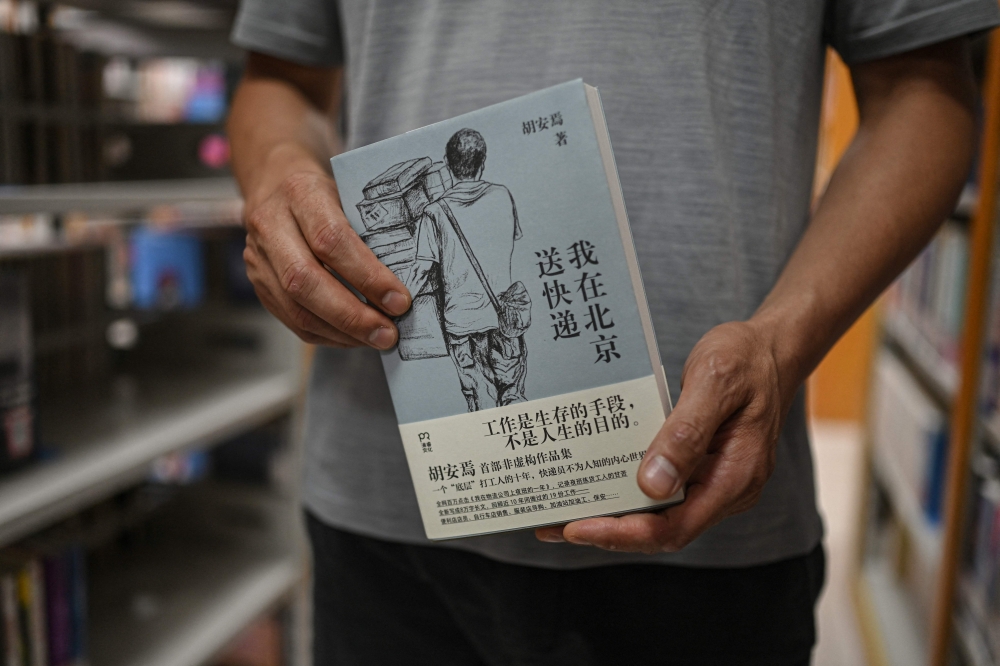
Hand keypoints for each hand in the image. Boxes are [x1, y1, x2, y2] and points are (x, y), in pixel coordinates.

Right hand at [243, 170, 411, 347]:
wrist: (274, 185)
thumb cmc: (325, 193)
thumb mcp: (349, 194)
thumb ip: (370, 231)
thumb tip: (406, 282)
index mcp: (300, 194)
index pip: (331, 240)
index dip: (367, 276)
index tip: (399, 300)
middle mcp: (271, 226)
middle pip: (305, 281)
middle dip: (352, 315)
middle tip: (388, 334)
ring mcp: (258, 259)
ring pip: (296, 308)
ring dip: (342, 332)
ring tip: (376, 339)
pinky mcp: (259, 285)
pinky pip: (292, 321)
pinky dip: (328, 335)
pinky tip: (354, 337)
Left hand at [535, 320, 792, 552]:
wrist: (771, 347)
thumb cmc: (745, 358)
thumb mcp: (715, 382)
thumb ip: (687, 432)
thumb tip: (652, 484)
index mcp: (735, 477)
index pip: (673, 528)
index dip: (622, 534)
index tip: (576, 528)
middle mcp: (726, 489)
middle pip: (660, 530)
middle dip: (606, 531)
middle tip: (551, 525)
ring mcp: (713, 481)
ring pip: (658, 515)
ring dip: (612, 515)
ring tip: (560, 512)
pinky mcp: (701, 468)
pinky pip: (661, 491)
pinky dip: (626, 492)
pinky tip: (594, 482)